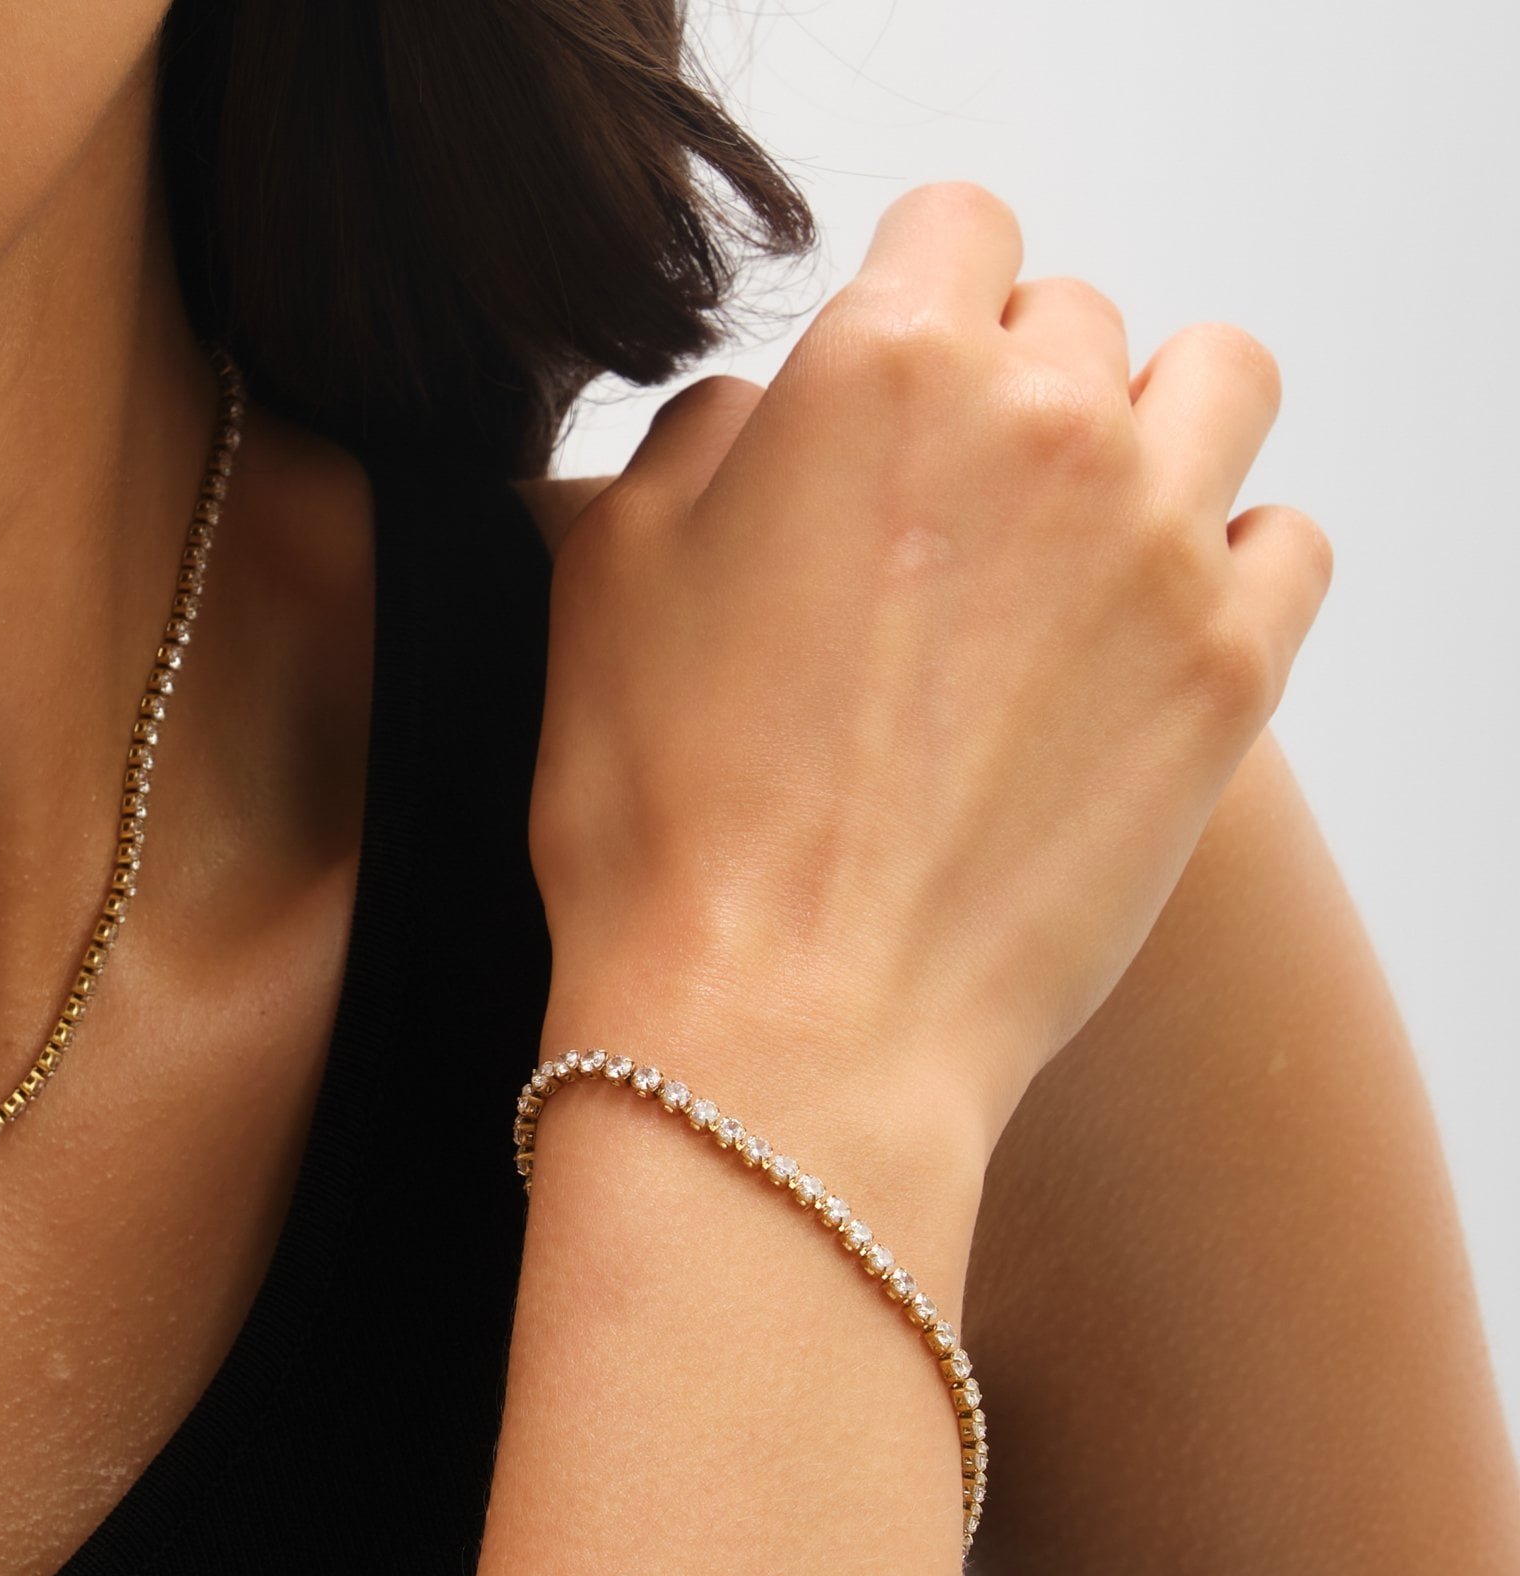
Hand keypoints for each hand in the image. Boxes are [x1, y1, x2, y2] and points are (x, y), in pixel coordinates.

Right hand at [530, 181, 1332, 1157]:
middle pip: (1074, 318)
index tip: (896, 381)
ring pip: (1218, 386)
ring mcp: (1158, 547)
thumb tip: (769, 411)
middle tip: (948, 515)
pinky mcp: (1231, 674)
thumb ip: (700, 438)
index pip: (956, 226)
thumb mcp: (604, 578)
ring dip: (1148, 432)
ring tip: (1075, 540)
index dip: (915, 297)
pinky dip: (1230, 559)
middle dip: (1011, 386)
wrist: (781, 1032)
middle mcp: (1044, 424)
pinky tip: (1146, 627)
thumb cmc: (664, 822)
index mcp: (882, 371)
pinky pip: (1288, 542)